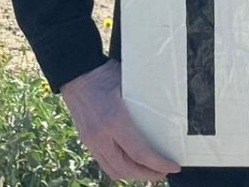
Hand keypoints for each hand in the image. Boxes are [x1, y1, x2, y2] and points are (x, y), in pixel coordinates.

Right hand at [61, 60, 180, 181]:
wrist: (76, 74)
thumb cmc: (104, 75)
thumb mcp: (130, 87)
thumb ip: (144, 105)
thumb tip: (165, 117)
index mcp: (114, 121)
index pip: (139, 153)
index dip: (158, 164)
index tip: (172, 166)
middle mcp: (100, 135)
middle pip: (127, 168)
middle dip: (148, 174)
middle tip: (163, 172)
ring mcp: (91, 141)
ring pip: (114, 170)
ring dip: (133, 174)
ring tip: (148, 171)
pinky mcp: (86, 141)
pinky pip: (104, 163)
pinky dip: (120, 168)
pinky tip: (131, 163)